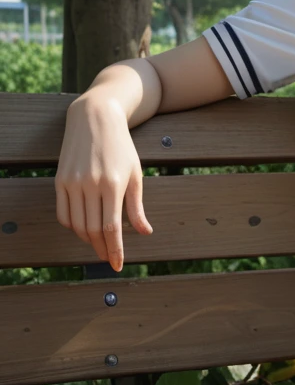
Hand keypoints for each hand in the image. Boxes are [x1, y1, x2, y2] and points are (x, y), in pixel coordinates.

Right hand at [54, 97, 153, 271]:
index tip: (118, 264)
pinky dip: (73, 227)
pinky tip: (84, 229)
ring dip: (88, 240)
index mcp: (113, 185)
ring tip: (99, 245)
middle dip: (102, 248)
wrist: (95, 120)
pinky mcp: (59, 181)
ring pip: (77, 225)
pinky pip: (63, 213)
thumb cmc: (121, 148)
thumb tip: (144, 232)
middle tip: (109, 258)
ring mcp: (72, 183)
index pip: (112, 227)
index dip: (115, 249)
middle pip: (94, 230)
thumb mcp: (136, 174)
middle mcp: (90, 185)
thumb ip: (137, 206)